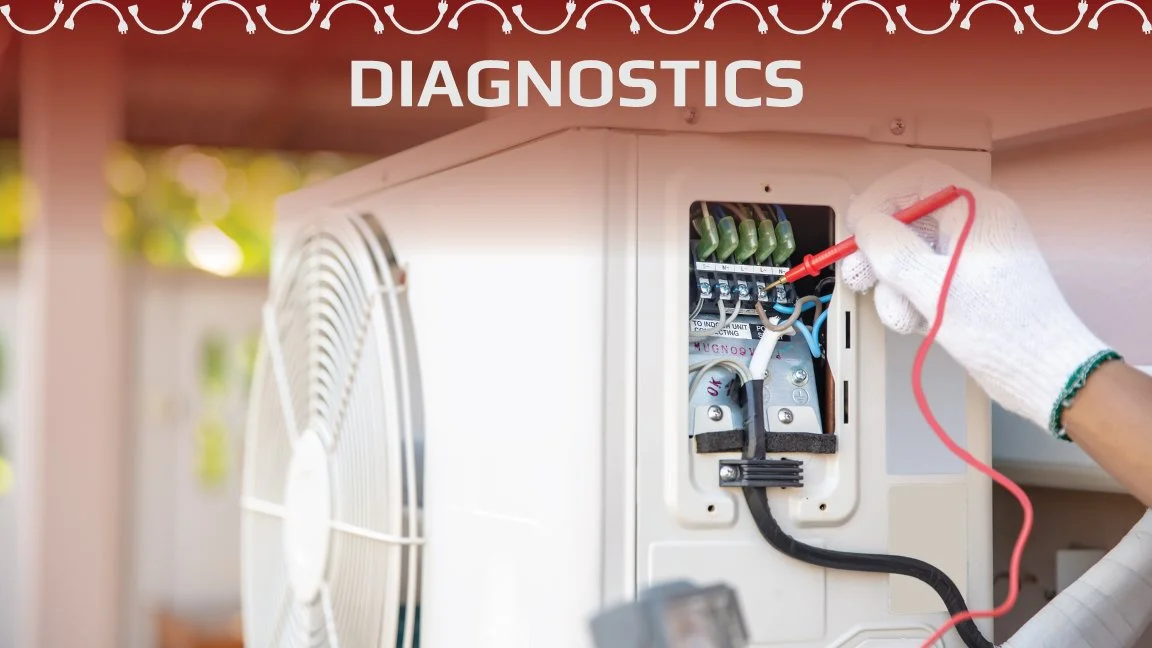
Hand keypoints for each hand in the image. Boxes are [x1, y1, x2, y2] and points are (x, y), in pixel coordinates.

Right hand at [840, 160, 1110, 432]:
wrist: (1045, 375)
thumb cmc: (1004, 330)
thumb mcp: (934, 286)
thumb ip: (891, 249)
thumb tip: (866, 224)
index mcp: (979, 211)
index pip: (918, 178)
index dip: (880, 197)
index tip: (857, 226)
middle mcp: (976, 226)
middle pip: (908, 219)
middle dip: (878, 251)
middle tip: (858, 276)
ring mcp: (971, 257)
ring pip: (910, 254)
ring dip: (894, 286)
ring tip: (903, 315)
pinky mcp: (966, 285)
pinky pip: (923, 280)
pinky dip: (910, 300)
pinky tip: (920, 322)